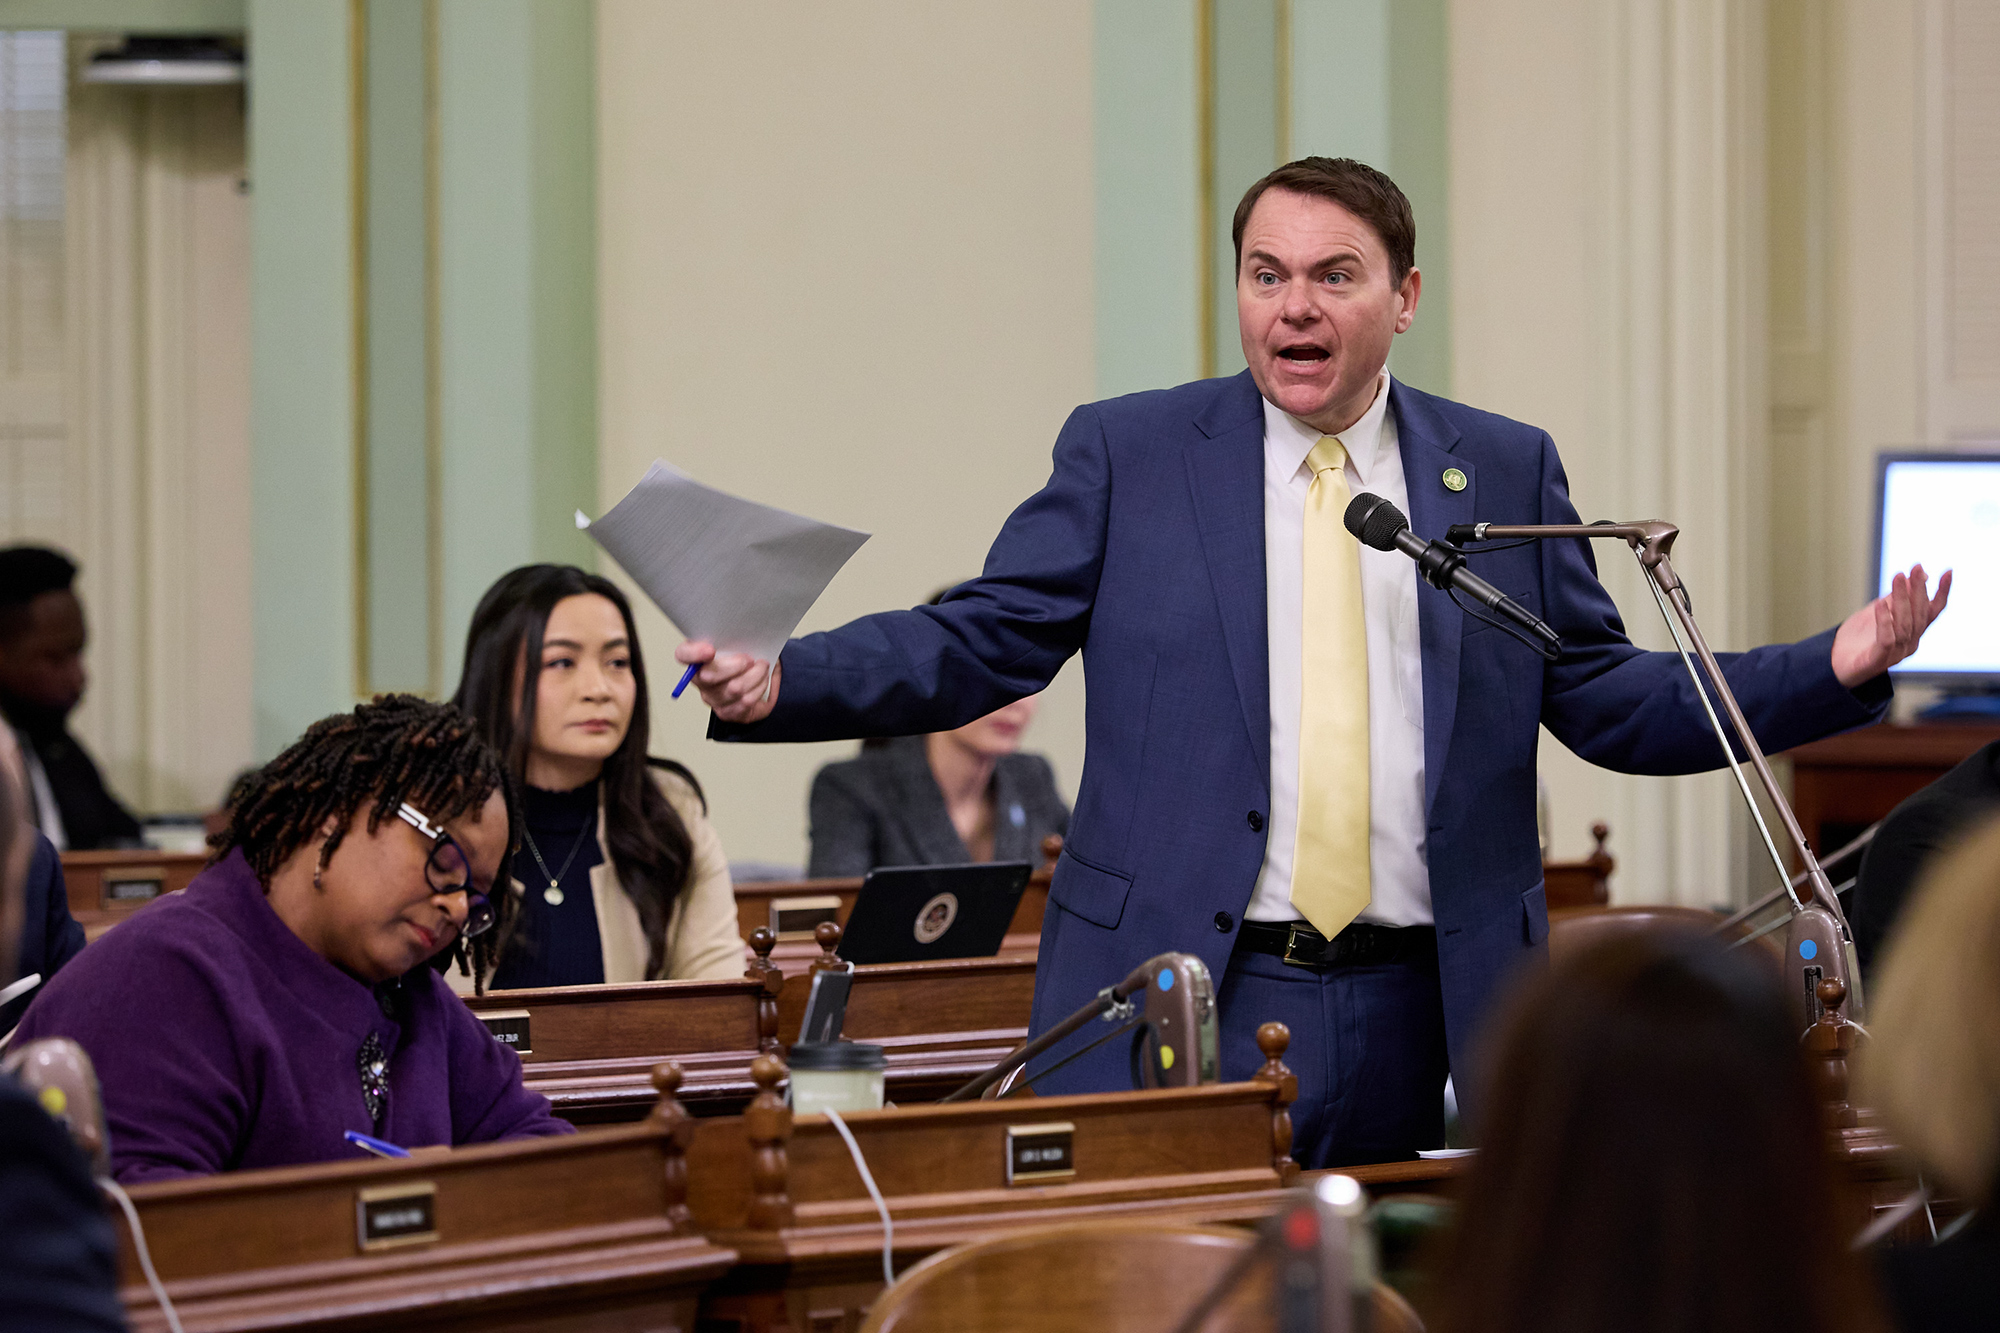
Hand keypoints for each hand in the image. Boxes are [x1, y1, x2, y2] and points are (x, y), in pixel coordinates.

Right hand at [674, 641, 780, 723]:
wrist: (758, 677)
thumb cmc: (746, 654)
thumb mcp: (740, 639)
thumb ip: (735, 635)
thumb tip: (745, 631)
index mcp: (698, 655)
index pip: (683, 654)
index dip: (693, 653)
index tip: (710, 650)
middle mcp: (700, 679)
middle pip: (708, 676)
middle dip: (735, 665)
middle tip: (750, 659)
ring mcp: (712, 698)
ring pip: (734, 689)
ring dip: (755, 675)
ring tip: (763, 666)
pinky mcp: (726, 712)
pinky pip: (745, 701)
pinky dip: (759, 688)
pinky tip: (762, 681)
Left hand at [1830, 564, 1951, 687]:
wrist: (1833, 665)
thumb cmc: (1857, 639)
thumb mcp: (1876, 612)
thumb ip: (1895, 597)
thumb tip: (1918, 575)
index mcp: (1912, 633)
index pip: (1932, 611)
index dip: (1941, 592)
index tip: (1947, 572)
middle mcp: (1909, 644)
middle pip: (1919, 615)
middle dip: (1919, 590)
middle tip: (1916, 568)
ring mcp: (1895, 654)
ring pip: (1904, 625)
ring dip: (1902, 600)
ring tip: (1897, 578)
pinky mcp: (1877, 661)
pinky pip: (1886, 639)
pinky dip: (1885, 620)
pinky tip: (1880, 603)